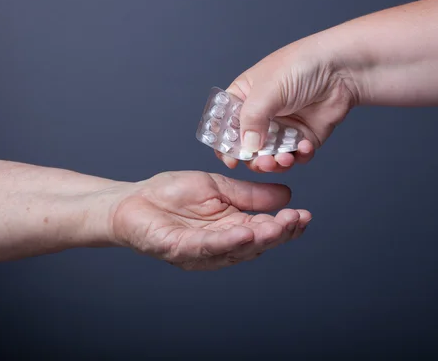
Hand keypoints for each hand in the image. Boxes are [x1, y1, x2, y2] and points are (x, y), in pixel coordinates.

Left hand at [105, 171, 310, 270]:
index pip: (264, 231)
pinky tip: (243, 232)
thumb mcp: (218, 187)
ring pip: (235, 249)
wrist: (133, 200)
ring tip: (278, 226)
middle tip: (297, 220)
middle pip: (255, 244)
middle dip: (278, 233)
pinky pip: (205, 247)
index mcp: (232, 228)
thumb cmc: (171, 194)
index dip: (286, 225)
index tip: (304, 215)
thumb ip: (249, 194)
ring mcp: (200, 251)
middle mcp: (220, 245)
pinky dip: (226, 242)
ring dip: (258, 239)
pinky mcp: (178, 250)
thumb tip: (287, 195)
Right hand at [215, 33, 358, 172]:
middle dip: (253, 159)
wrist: (341, 70)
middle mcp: (261, 115)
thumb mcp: (268, 90)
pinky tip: (305, 146)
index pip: (225, 125)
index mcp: (244, 98)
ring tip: (283, 159)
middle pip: (247, 147)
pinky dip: (299, 156)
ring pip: (270, 156)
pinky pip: (296, 156)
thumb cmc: (301, 66)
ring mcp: (281, 127)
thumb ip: (252, 119)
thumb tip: (247, 147)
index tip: (230, 159)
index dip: (224, 144)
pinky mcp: (302, 137)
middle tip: (262, 161)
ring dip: (275, 162)